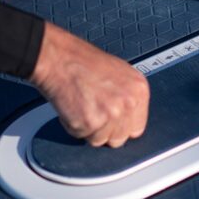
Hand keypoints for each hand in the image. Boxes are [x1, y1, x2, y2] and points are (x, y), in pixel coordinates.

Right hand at [30, 22, 149, 147]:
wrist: (60, 59)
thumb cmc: (84, 63)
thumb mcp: (119, 73)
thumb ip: (128, 97)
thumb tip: (128, 118)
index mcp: (139, 90)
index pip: (137, 128)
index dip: (121, 126)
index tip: (112, 121)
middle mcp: (129, 102)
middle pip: (120, 138)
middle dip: (105, 130)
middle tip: (93, 112)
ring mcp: (111, 113)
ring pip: (100, 140)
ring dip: (88, 128)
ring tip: (82, 105)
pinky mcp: (90, 122)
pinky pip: (82, 136)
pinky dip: (73, 125)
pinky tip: (73, 106)